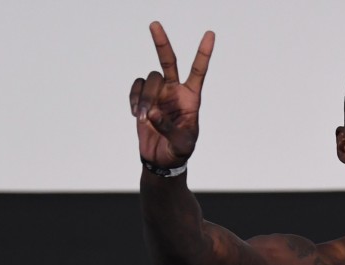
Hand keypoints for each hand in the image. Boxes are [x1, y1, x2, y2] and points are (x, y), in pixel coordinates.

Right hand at [130, 22, 214, 167]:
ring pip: (149, 80)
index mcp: (191, 97)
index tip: (210, 34)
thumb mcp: (181, 143)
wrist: (161, 159)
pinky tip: (136, 115)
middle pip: (168, 61)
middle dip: (161, 43)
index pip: (199, 71)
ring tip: (143, 118)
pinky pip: (136, 88)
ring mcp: (158, 93)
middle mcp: (175, 90)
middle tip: (154, 24)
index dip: (204, 53)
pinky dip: (134, 99)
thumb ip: (169, 127)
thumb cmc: (179, 150)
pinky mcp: (143, 99)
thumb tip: (152, 113)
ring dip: (144, 98)